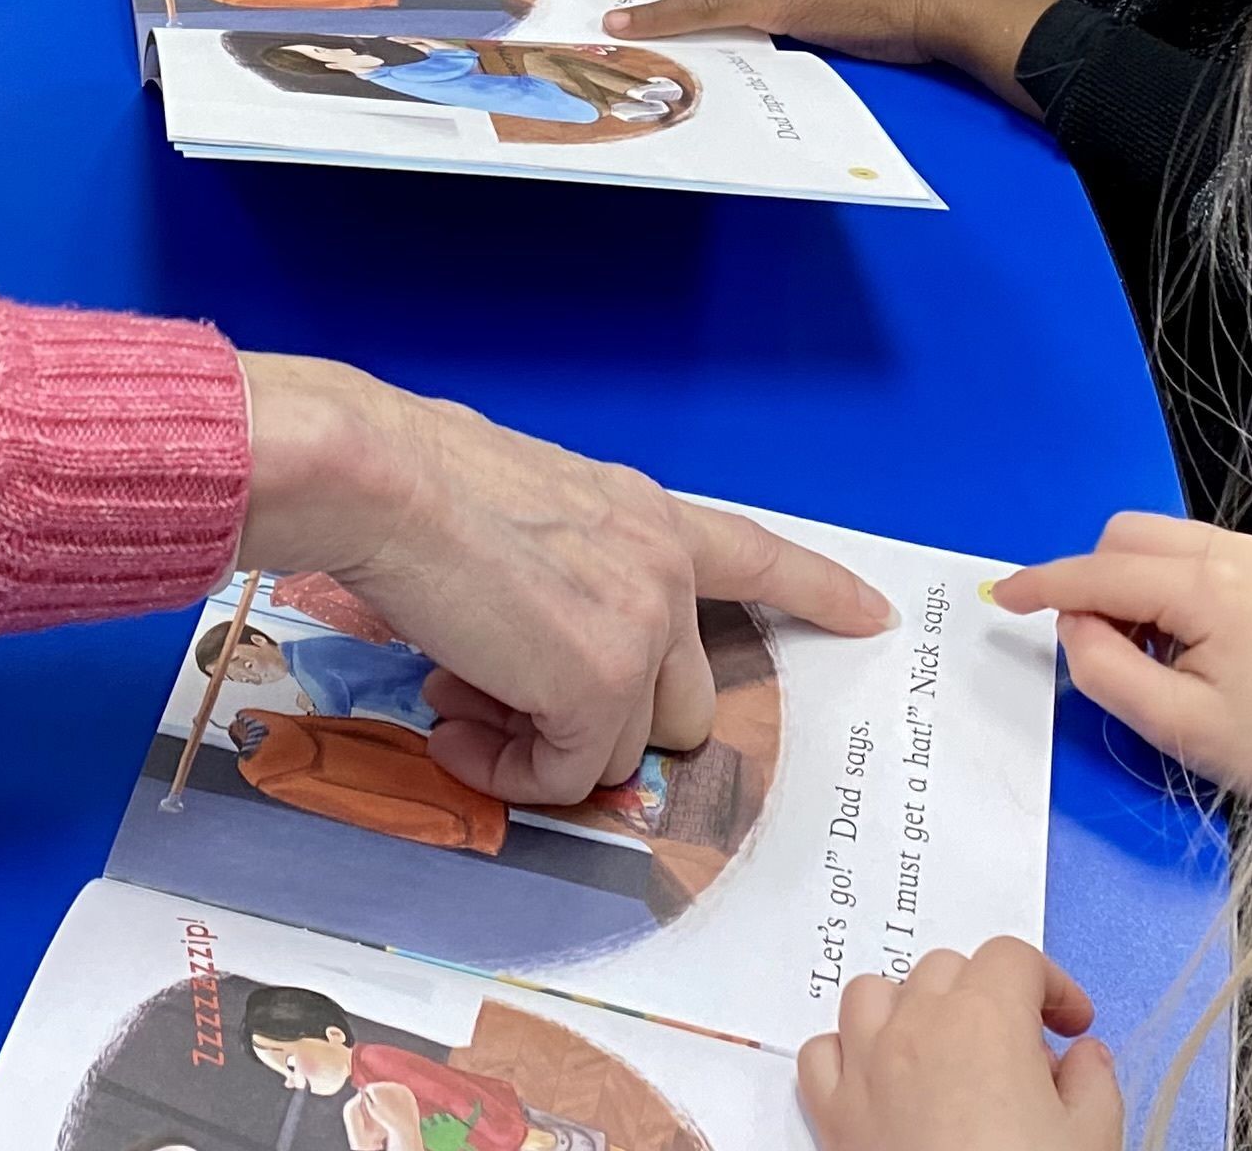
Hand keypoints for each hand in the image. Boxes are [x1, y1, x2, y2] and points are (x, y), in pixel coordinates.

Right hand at [235, 353, 891, 804]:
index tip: (870, 613)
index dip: (816, 589)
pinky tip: (454, 733)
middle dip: (593, 717)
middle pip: (679, 698)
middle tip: (493, 700)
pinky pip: (564, 773)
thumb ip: (563, 574)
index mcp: (644, 514)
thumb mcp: (521, 510)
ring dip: (539, 747)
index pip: (755, 552)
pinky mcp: (598, 689)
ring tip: (460, 710)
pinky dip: (508, 772)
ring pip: (621, 743)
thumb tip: (524, 653)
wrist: (381, 482)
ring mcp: (640, 630)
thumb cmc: (414, 478)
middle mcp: (661, 569)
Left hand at [798, 940, 1113, 1150]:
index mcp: (984, 1019)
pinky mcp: (833, 1113)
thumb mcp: (1094, 1139)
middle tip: (1022, 1053)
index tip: (1070, 1025)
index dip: (1050, 984)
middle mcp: (916, 1026)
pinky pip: (823, 1052)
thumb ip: (1094, 1082)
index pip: (1013, 957)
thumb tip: (1086, 1057)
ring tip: (947, 1053)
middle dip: (987, 996)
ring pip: (873, 993)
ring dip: (910, 1008)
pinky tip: (882, 1080)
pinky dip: (848, 1053)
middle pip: (946, 968)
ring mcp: (866, 1067)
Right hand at [992, 512, 1251, 798]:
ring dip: (1130, 583)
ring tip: (1154, 651)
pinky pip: (1192, 553)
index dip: (1044, 584)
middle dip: (1095, 583)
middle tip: (1106, 649)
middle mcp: (1241, 552)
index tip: (1001, 597)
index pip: (1104, 573)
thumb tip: (1074, 623)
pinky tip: (1186, 639)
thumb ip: (1104, 667)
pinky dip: (1166, 584)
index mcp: (1217, 588)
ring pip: (1156, 538)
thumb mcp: (1175, 725)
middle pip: (1125, 536)